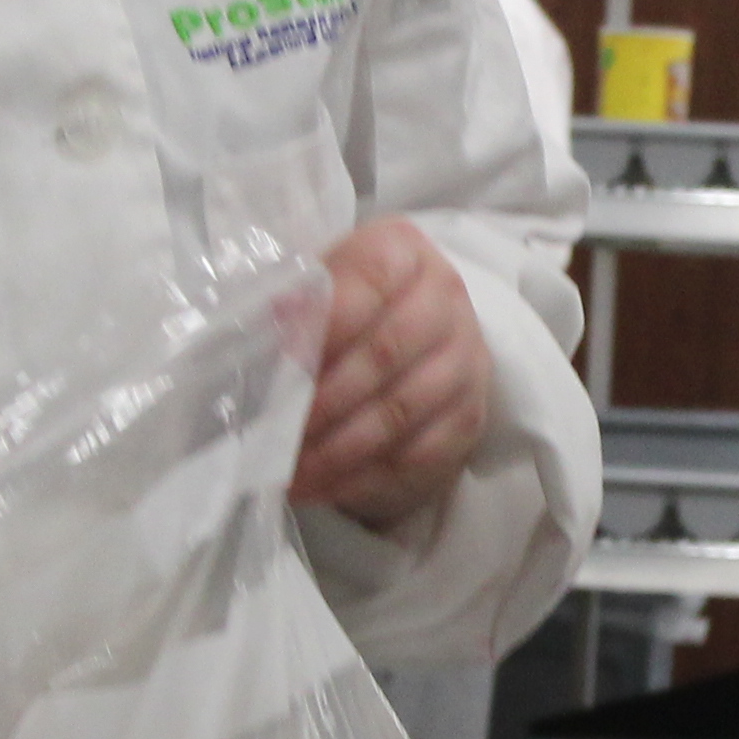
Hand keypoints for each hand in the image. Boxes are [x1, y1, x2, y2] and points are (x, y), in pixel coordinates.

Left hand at [292, 217, 492, 529]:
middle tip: (278, 434)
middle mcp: (446, 296)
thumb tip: (270, 327)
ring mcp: (466, 356)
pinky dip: (367, 477)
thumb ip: (292, 300)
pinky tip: (325, 488)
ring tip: (292, 473)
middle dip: (324, 399)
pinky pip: (420, 453)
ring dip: (340, 449)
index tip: (285, 362)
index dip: (326, 321)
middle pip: (387, 351)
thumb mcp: (315, 286)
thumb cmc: (344, 305)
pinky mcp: (469, 412)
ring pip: (403, 410)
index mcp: (402, 250)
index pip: (371, 278)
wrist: (407, 332)